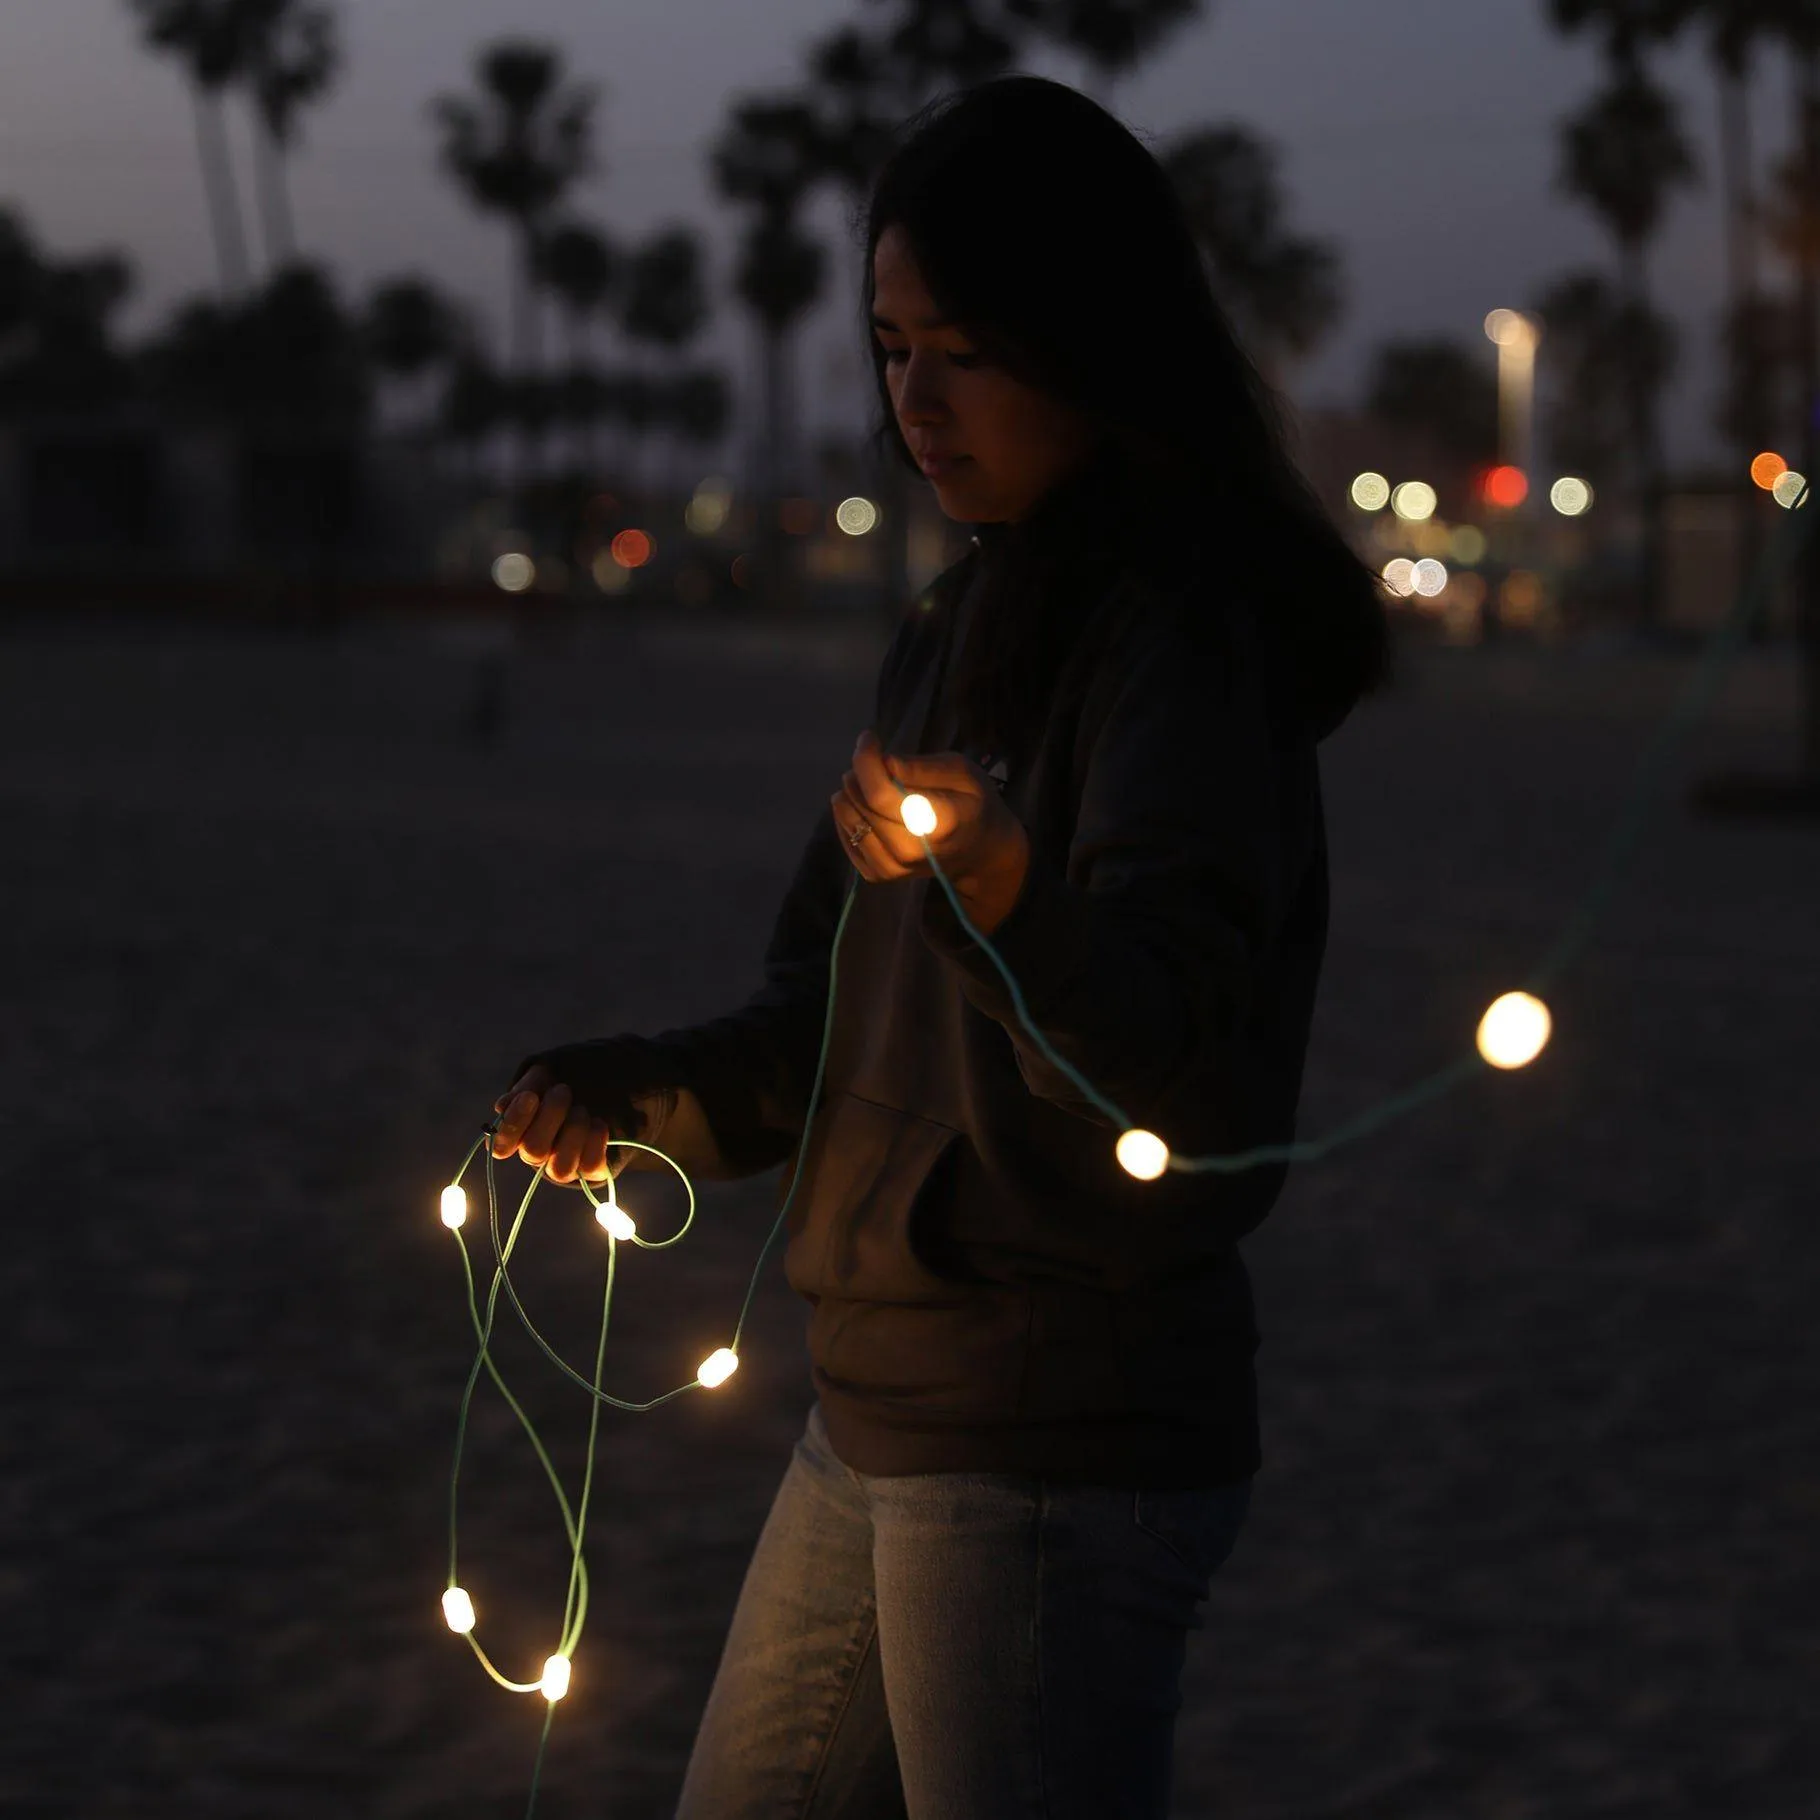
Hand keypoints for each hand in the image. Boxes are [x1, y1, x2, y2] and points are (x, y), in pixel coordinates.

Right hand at [491, 1064, 672, 1185]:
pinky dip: (594, 1145)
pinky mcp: (594, 1168)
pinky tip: (599, 1123)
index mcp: (524, 1128)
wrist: (628, 1075)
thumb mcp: (555, 1067)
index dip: (514, 1124)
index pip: (504, 1142)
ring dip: (572, 1135)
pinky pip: (588, 1169)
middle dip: (548, 1120)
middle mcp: (542, 1150)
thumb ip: (530, 1085)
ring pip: (559, 1168)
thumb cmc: (583, 1069)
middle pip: (532, 1152)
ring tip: (583, 1109)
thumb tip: (502, 1106)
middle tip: (564, 1091)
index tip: (531, 1097)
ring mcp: (567, 1161)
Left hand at [831, 729, 1030, 934]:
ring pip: (846, 818)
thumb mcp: (962, 773)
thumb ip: (922, 768)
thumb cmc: (973, 805)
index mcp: (935, 823)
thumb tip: (884, 762)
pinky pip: (845, 838)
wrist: (979, 853)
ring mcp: (890, 868)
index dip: (865, 761)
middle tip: (875, 762)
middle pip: (860, 803)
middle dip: (859, 773)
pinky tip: (865, 808)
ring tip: (870, 785)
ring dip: (850, 794)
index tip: (868, 738)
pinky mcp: (876, 875)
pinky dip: (848, 816)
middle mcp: (908, 851)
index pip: (880, 793)